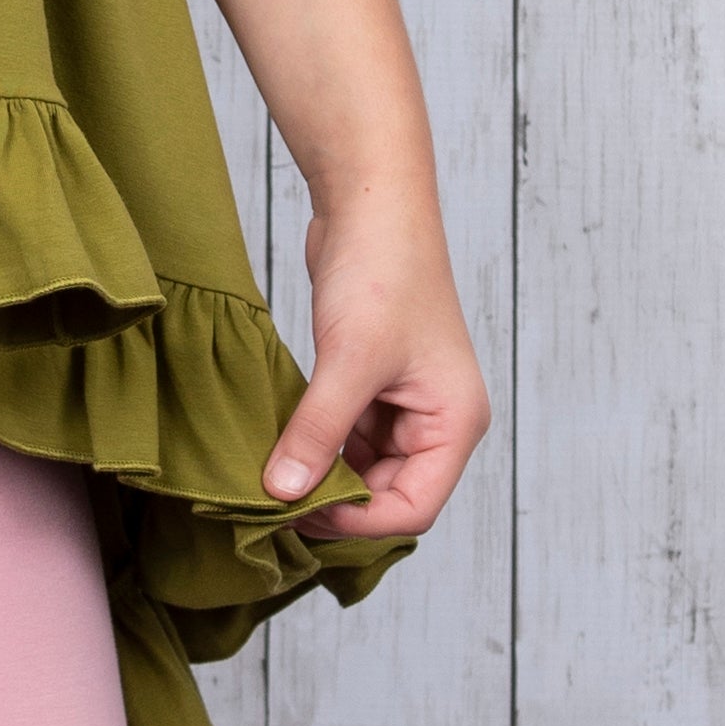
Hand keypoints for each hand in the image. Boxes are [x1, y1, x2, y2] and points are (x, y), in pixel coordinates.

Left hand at [264, 195, 490, 541]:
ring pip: (359, 470)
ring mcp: (403, 406)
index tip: (300, 511)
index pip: (413, 508)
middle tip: (273, 500)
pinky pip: (342, 439)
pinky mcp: (369, 387)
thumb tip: (282, 492)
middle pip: (386, 496)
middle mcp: (436, 422)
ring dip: (319, 476)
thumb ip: (318, 432)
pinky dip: (312, 447)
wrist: (370, 204)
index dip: (358, 521)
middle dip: (334, 502)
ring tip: (270, 474)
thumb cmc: (383, 272)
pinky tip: (277, 445)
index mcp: (454, 423)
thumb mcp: (348, 360)